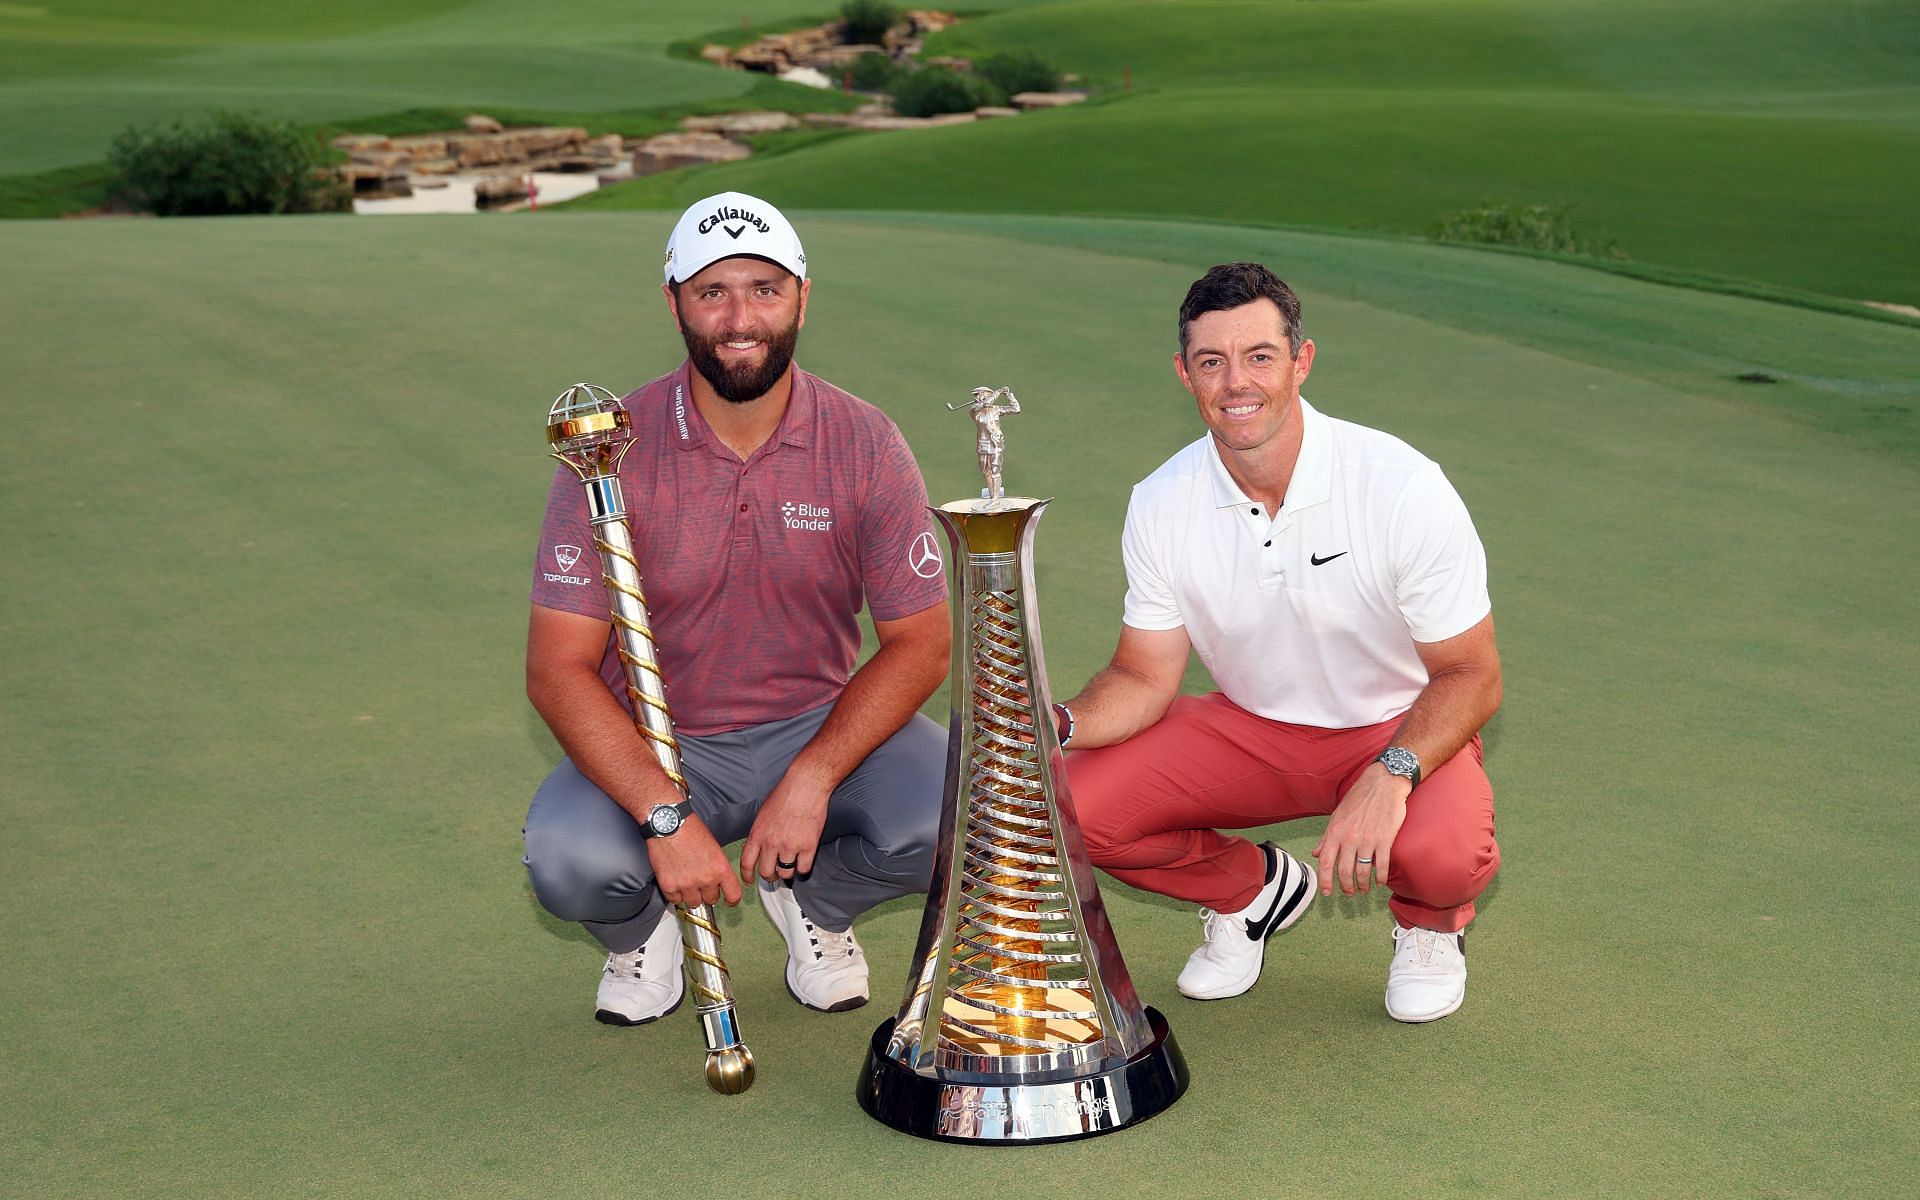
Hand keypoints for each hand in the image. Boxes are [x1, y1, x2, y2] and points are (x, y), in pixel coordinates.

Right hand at [646, 815, 741, 908]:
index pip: (733, 895)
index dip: (731, 900)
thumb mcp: (714, 847)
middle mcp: (706, 879)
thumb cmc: (690, 829)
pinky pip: (675, 900)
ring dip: (691, 895)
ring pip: (694, 903)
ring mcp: (687, 884)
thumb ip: (718, 866)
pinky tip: (675, 881)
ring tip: (687, 881)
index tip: (728, 901)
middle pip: (711, 900)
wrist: (668, 824)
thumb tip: (718, 879)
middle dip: (707, 893)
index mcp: (720, 868)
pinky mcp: (669, 886)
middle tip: (701, 883)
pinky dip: (675, 894)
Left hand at [738, 769, 830, 883]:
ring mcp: (790, 846)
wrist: (805, 785)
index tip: (749, 880)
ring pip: (785, 873)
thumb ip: (759, 832)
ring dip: (787, 872)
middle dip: (769, 876)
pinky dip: (803, 868)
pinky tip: (803, 861)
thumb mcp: (762, 813)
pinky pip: (803, 869)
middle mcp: (771, 843)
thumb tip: (756, 846)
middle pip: (766, 872)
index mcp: (757, 834)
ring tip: (790, 866)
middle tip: (774, 874)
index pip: (746, 863)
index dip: (747, 876)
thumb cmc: (785, 793)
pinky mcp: (808, 846)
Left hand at [1313, 764, 1410, 896]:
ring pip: (1362, 871)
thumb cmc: (1359, 798)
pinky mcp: (1385, 839)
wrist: (1383, 783)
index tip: (1326, 892)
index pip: (1325, 861)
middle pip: (1344, 871)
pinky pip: (1382, 865)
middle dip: (1346, 887)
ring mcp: (1367, 839)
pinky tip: (1380, 882)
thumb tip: (1316, 853)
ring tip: (1364, 889)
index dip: (1325, 880)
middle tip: (1349, 893)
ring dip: (1363, 885)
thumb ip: (1327, 837)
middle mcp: (1349, 837)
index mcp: (1335, 831)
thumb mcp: (1337, 815)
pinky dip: (1380, 878)